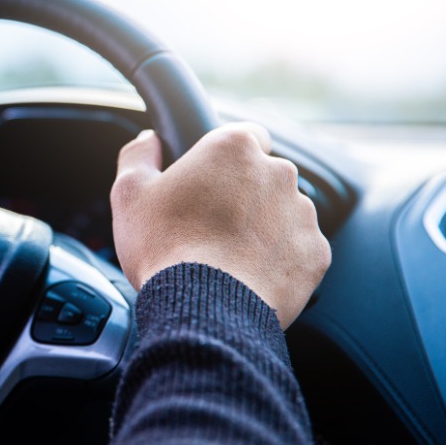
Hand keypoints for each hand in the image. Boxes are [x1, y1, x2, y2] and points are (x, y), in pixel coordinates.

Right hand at [110, 123, 330, 328]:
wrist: (206, 310)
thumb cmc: (165, 248)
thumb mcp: (130, 195)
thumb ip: (138, 156)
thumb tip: (149, 140)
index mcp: (234, 148)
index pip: (244, 135)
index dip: (224, 158)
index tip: (208, 180)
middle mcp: (278, 172)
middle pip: (264, 175)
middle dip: (243, 195)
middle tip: (209, 225)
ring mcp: (302, 213)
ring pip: (283, 212)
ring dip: (262, 227)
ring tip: (228, 257)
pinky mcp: (316, 253)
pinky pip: (298, 249)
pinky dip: (279, 260)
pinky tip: (249, 275)